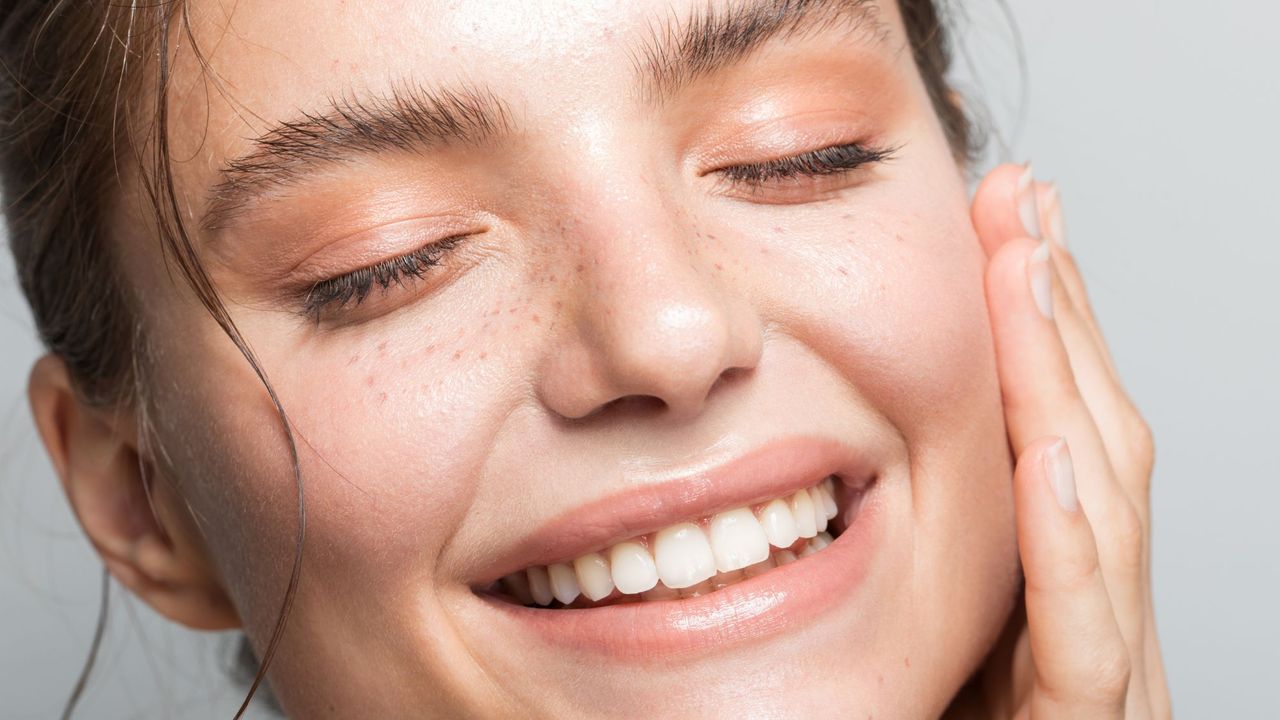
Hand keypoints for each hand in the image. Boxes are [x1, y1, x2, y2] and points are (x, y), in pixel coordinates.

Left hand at [949, 164, 1170, 718]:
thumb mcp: (915, 638)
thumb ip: (913, 563)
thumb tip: (850, 463)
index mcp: (1042, 584)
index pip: (1050, 434)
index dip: (1035, 328)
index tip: (1005, 225)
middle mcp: (1085, 614)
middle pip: (1087, 442)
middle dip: (1056, 318)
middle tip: (1024, 200)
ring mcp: (1099, 672)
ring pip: (1102, 511)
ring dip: (1062, 385)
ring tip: (1031, 273)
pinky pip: (1085, 639)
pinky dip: (1073, 550)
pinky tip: (1050, 462)